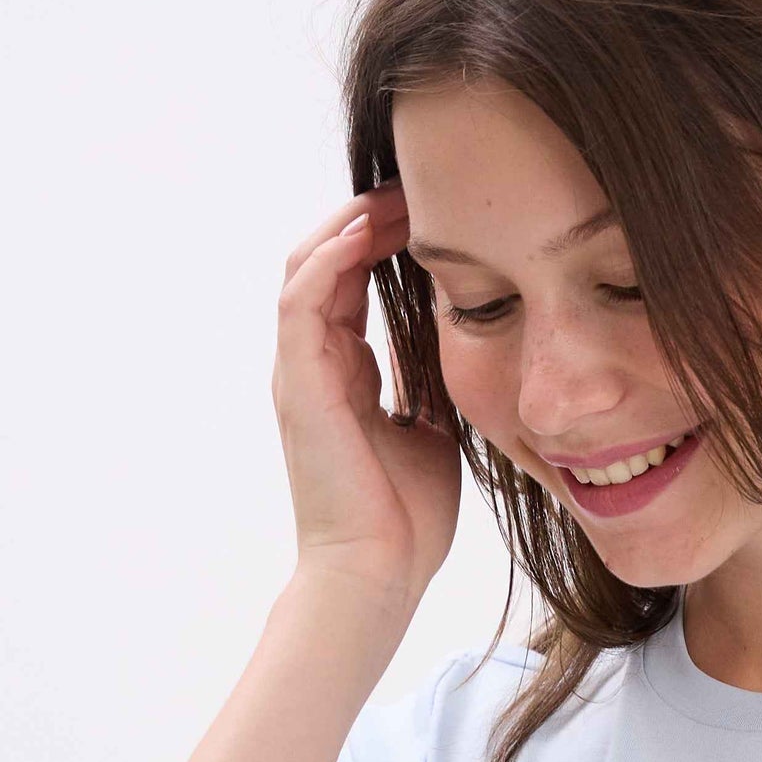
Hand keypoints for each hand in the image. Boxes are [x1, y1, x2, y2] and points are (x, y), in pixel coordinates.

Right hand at [273, 184, 462, 615]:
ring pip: (306, 267)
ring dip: (346, 225)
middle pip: (326, 261)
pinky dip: (328, 258)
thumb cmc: (406, 520)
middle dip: (365, 218)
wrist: (380, 574)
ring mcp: (301, 373)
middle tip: (411, 186)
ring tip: (389, 196)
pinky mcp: (298, 384)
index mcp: (345, 376)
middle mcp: (315, 366)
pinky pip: (301, 300)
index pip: (353, 283)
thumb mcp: (434, 432)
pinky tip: (362, 231)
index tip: (428, 212)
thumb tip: (464, 342)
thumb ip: (432, 383)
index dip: (383, 240)